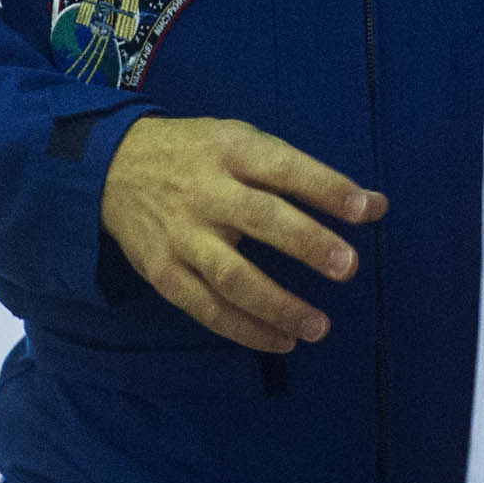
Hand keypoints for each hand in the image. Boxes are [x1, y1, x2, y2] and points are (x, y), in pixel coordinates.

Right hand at [97, 115, 385, 352]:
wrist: (109, 167)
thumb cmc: (198, 154)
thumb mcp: (243, 141)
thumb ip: (303, 173)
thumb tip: (374, 205)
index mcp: (230, 150)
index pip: (284, 168)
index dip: (325, 188)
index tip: (366, 209)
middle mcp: (205, 192)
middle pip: (259, 219)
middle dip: (306, 244)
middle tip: (348, 268)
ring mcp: (181, 235)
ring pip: (230, 276)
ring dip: (277, 305)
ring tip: (320, 326)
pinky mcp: (162, 272)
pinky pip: (205, 308)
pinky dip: (244, 329)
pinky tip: (280, 341)